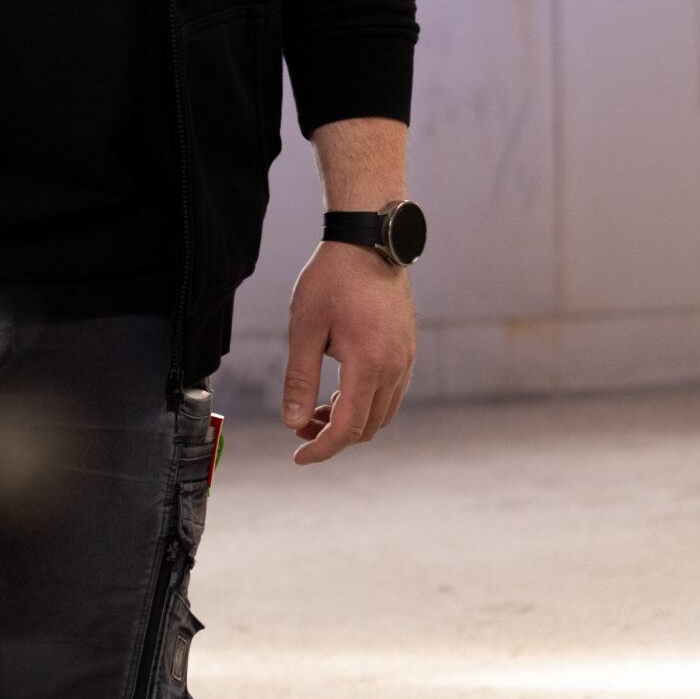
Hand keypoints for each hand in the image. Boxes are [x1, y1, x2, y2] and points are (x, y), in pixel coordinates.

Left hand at [281, 242, 414, 464]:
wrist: (368, 241)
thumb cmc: (332, 278)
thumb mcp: (306, 326)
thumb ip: (299, 378)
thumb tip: (292, 423)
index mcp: (368, 365)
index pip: (347, 428)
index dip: (322, 449)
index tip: (298, 458)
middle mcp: (395, 368)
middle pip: (367, 427)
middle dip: (332, 436)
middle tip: (300, 426)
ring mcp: (406, 359)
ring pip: (382, 414)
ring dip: (350, 421)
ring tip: (316, 407)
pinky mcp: (407, 350)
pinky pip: (390, 393)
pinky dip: (365, 403)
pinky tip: (340, 388)